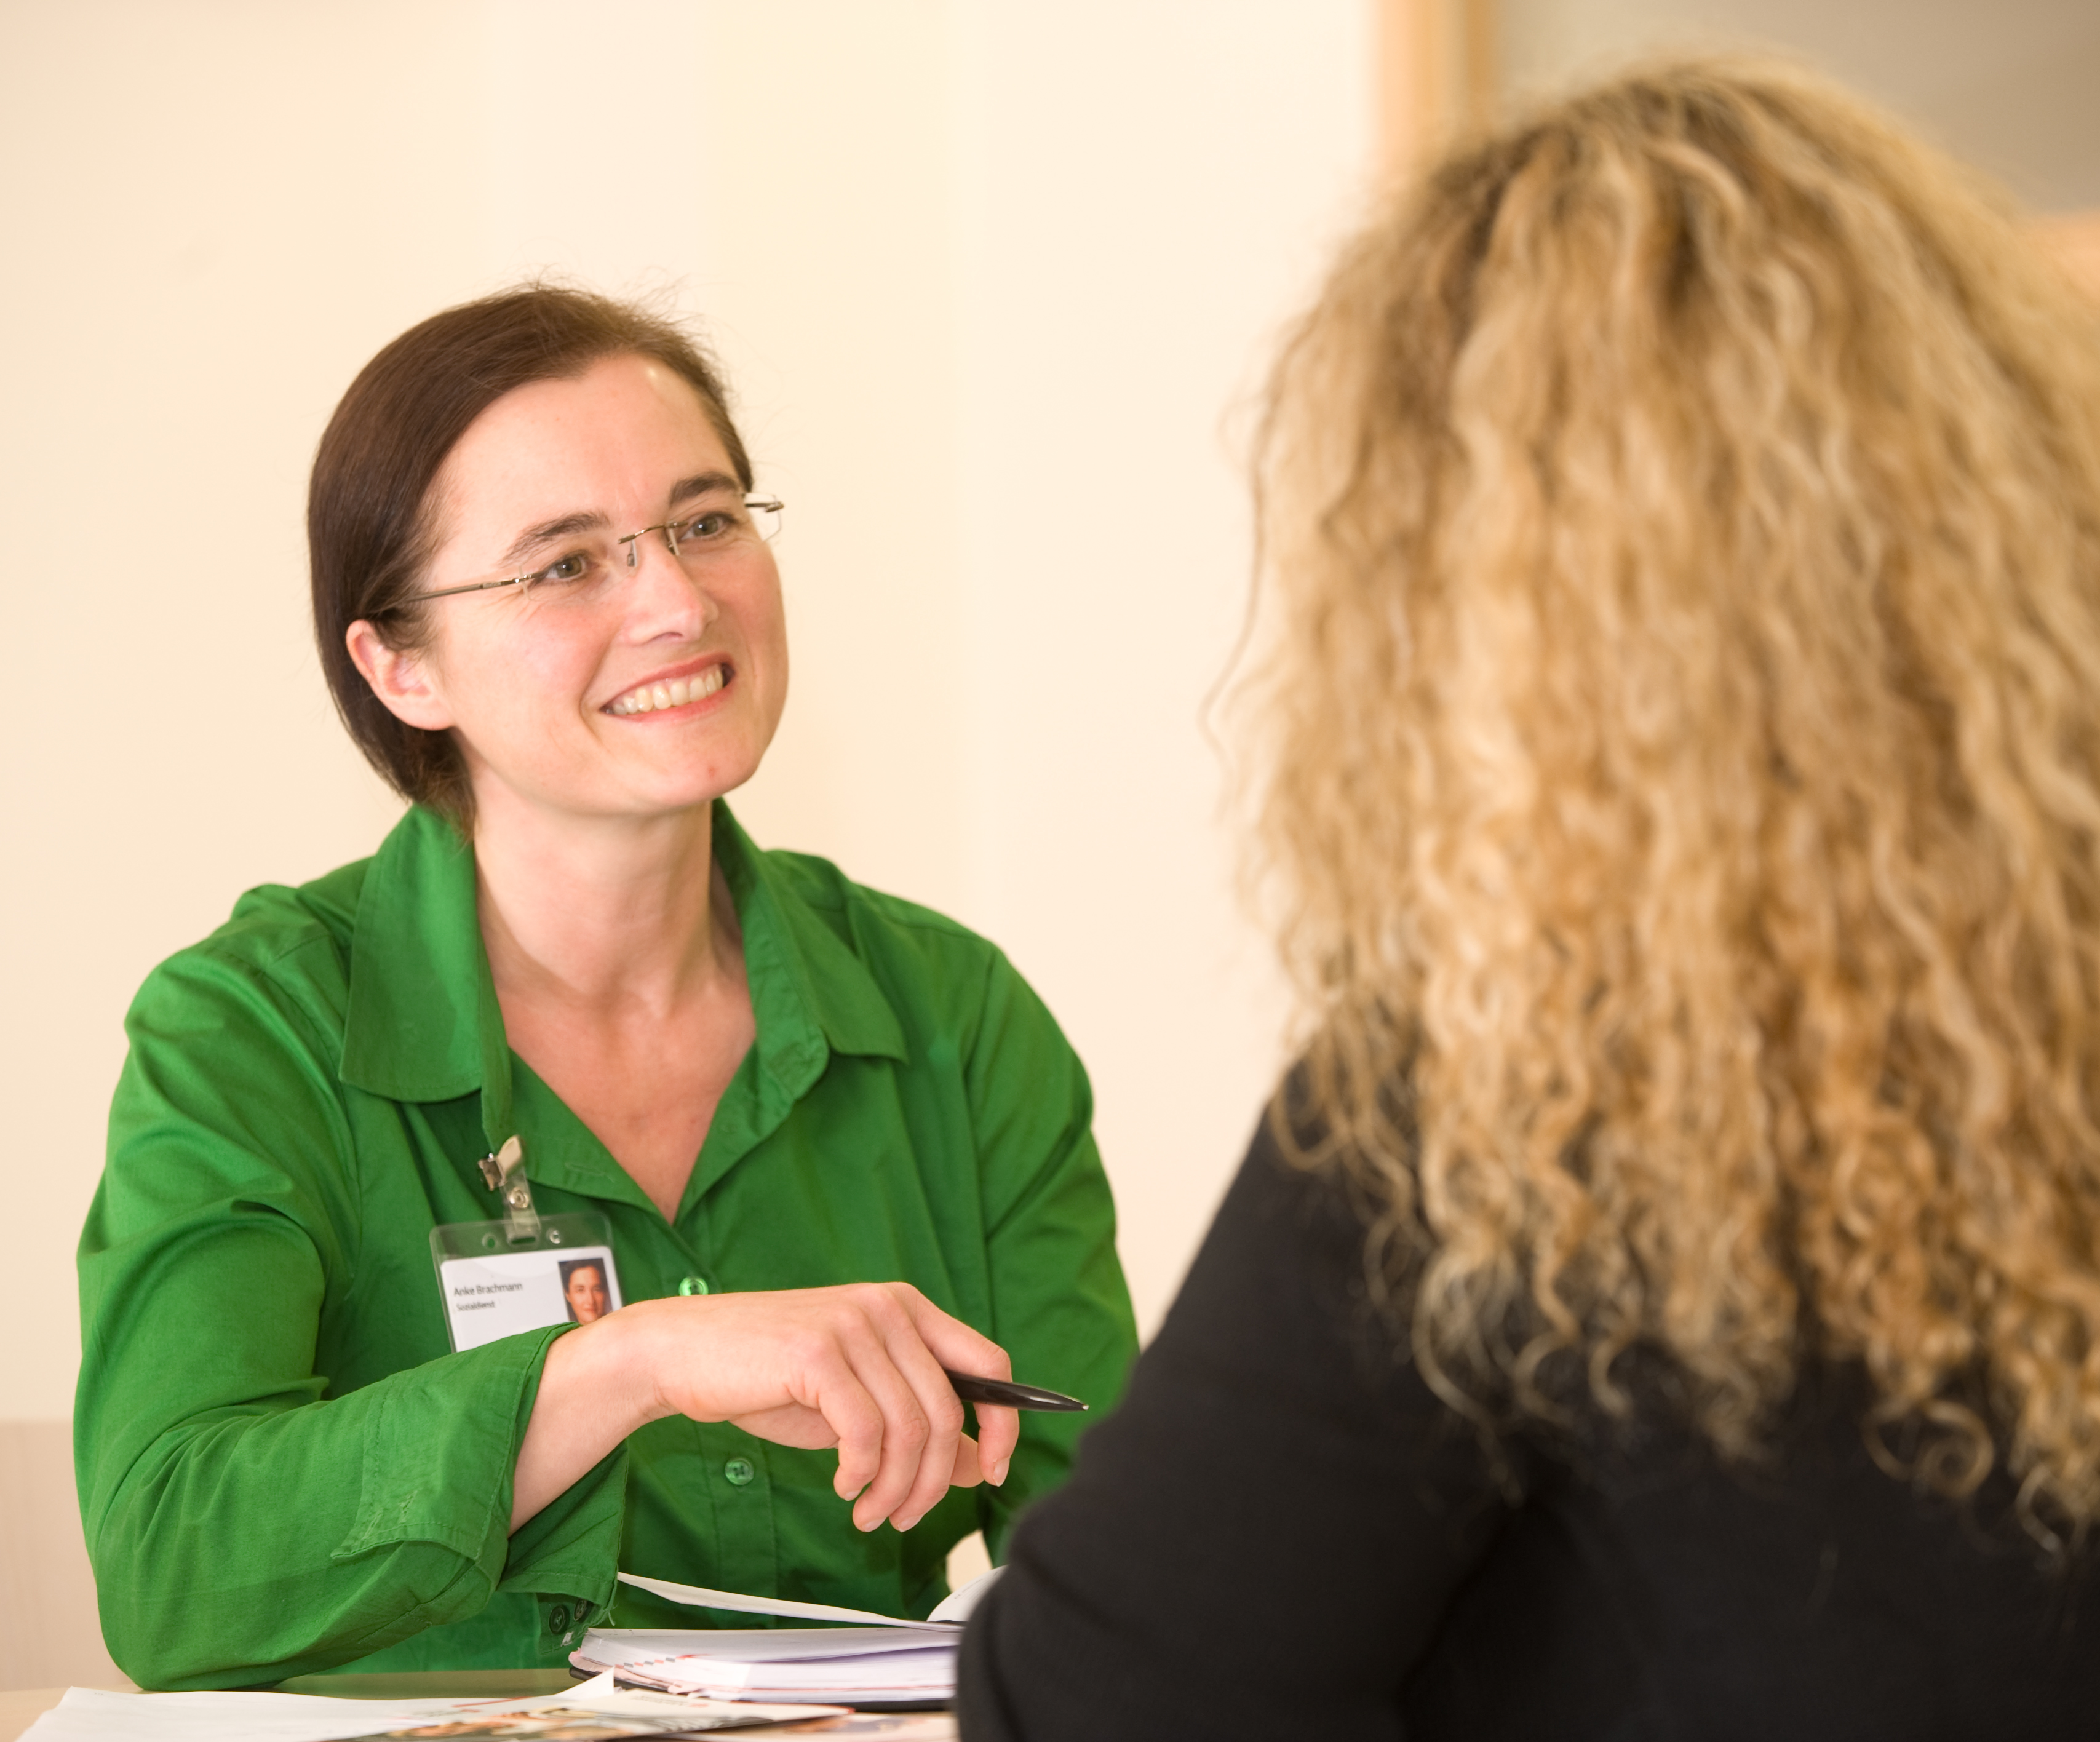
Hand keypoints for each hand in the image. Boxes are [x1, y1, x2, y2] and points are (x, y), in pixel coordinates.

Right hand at [541, 1282, 1020, 1534]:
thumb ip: (914, 1420)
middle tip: (904, 1516)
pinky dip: (861, 1474)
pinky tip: (842, 1487)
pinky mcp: (818, 1354)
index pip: (988, 1364)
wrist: (682, 1353)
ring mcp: (853, 1325)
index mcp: (906, 1308)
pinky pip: (866, 1433)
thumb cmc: (767, 1377)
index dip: (1003, 1425)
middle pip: (949, 1411)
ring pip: (911, 1429)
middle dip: (935, 1481)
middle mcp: (888, 1308)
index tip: (995, 1472)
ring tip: (869, 1512)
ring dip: (895, 1489)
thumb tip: (979, 1463)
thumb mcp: (855, 1401)